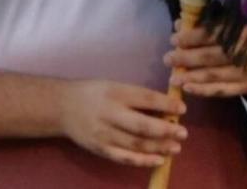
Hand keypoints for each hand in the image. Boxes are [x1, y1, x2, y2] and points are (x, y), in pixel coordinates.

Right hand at [56, 79, 185, 166]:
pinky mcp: (100, 149)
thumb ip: (137, 96)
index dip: (166, 105)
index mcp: (116, 92)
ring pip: (135, 144)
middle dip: (165, 130)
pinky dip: (142, 160)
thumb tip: (166, 108)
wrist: (63, 107)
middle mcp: (110, 113)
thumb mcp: (115, 86)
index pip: (146, 98)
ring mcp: (104, 134)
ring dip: (158, 147)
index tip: (182, 110)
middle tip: (183, 133)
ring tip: (176, 148)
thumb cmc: (95, 93)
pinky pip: (124, 157)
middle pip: (142, 125)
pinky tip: (158, 160)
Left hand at [165, 24, 246, 97]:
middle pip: (209, 55)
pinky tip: (189, 89)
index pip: (211, 33)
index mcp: (244, 28)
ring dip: (191, 77)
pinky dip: (205, 91)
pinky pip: (224, 90)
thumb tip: (179, 24)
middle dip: (185, 58)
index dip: (190, 37)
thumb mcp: (238, 16)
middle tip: (167, 59)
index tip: (174, 38)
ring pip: (214, 74)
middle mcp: (246, 50)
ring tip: (173, 78)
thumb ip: (209, 19)